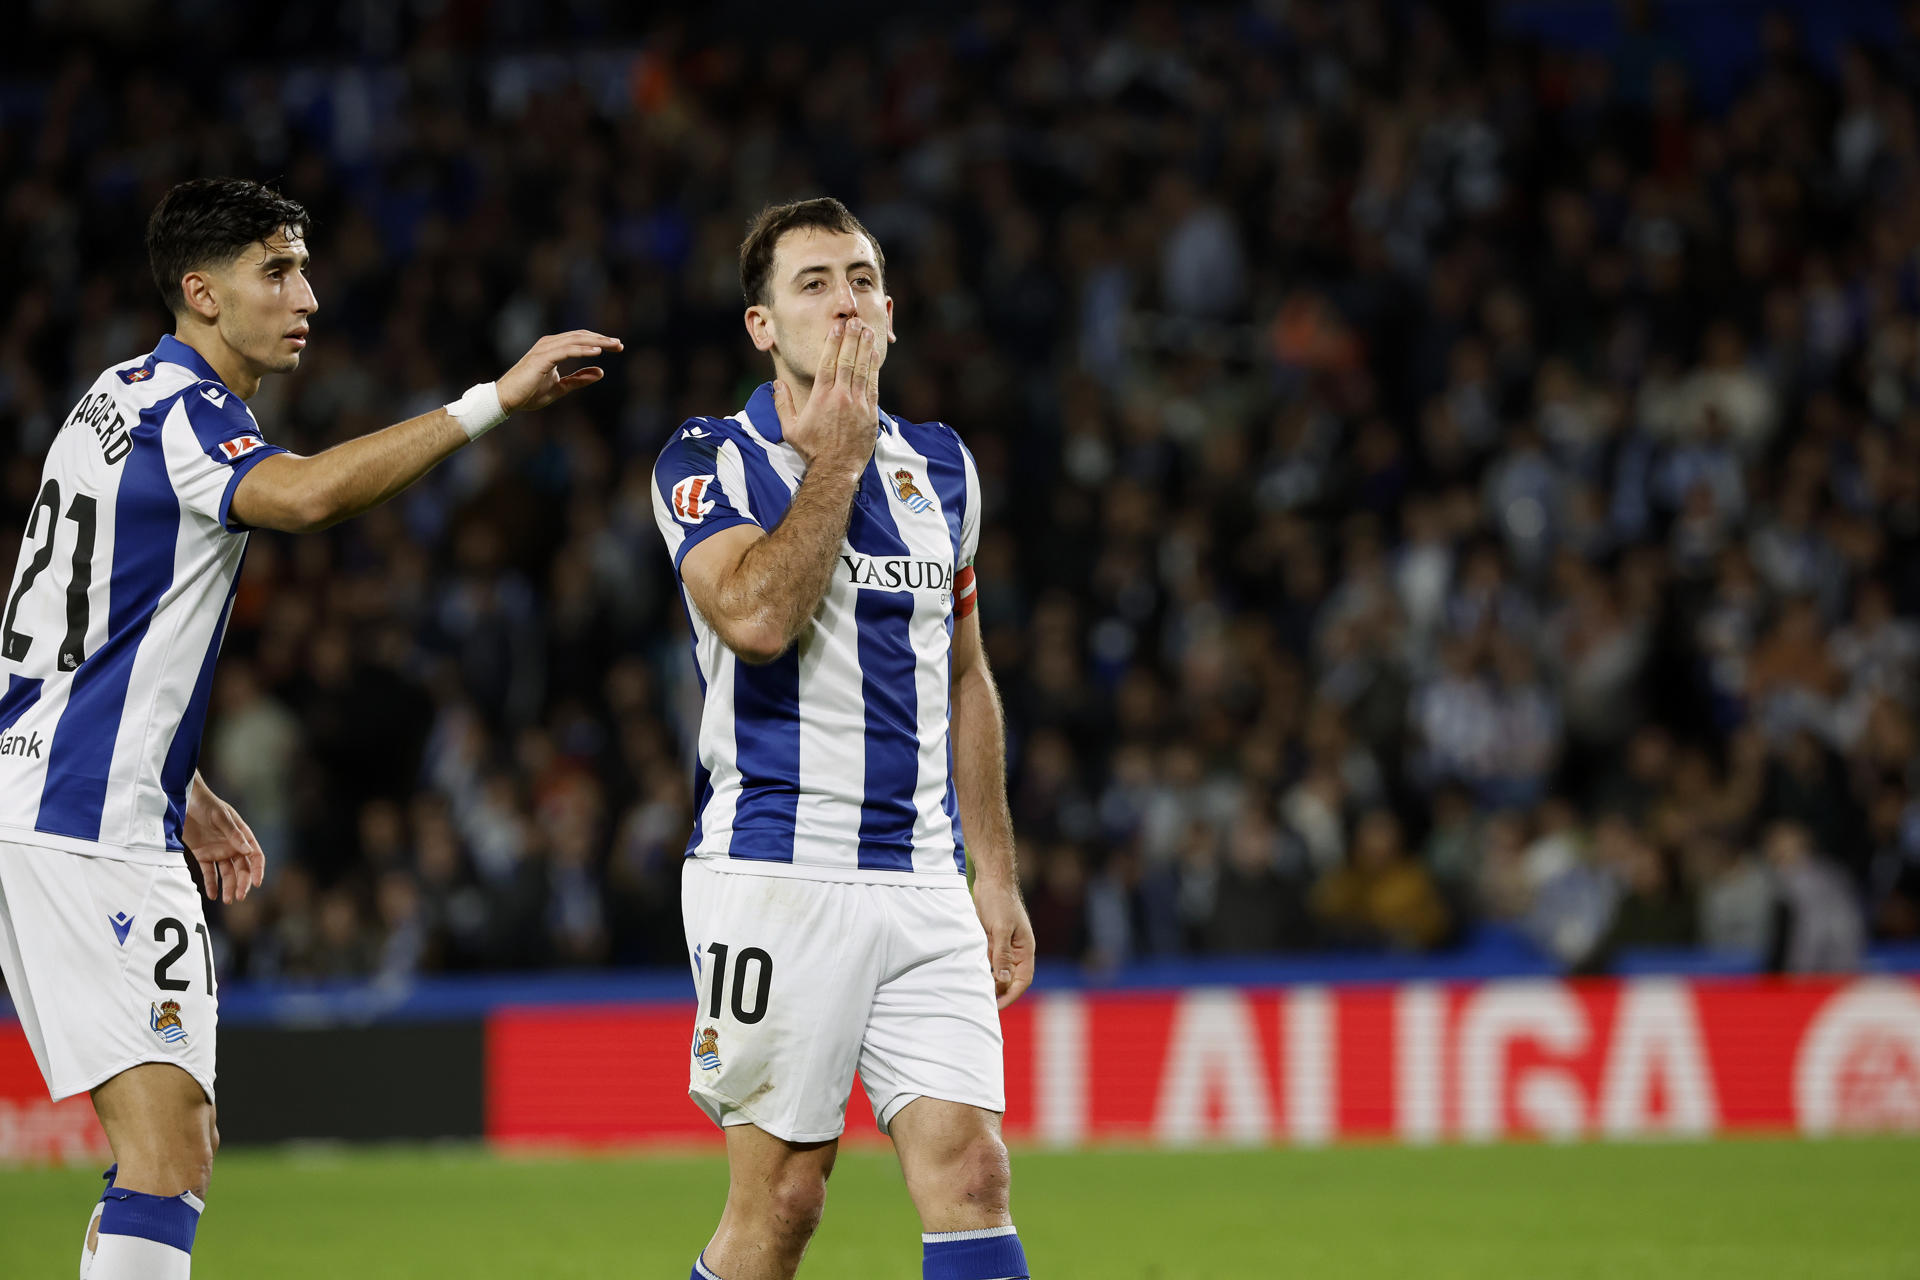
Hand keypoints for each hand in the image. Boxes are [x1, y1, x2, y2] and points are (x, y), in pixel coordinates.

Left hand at [183, 776, 265, 904]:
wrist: (183, 800)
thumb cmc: (206, 804)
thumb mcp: (220, 817)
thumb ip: (233, 834)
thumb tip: (248, 852)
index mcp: (242, 835)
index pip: (255, 856)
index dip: (258, 870)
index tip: (257, 883)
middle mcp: (232, 845)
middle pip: (242, 868)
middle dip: (242, 883)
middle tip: (239, 897)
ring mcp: (218, 850)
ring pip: (227, 873)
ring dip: (228, 886)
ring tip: (226, 900)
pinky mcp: (203, 854)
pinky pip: (209, 872)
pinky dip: (210, 884)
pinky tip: (212, 895)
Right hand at [497, 330, 624, 414]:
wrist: (506, 400)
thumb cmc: (529, 393)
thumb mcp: (560, 387)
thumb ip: (579, 379)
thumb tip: (601, 372)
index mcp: (553, 349)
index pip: (580, 340)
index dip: (599, 341)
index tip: (617, 347)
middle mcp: (549, 344)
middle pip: (580, 336)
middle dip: (602, 339)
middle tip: (620, 345)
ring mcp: (544, 349)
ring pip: (575, 340)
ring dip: (596, 342)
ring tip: (613, 345)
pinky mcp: (542, 358)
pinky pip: (566, 350)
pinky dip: (582, 350)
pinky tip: (597, 352)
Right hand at [772, 318, 879, 476]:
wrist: (834, 471)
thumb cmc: (811, 451)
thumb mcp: (789, 429)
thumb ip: (782, 404)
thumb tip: (777, 384)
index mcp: (820, 398)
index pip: (827, 363)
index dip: (833, 343)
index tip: (836, 328)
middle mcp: (840, 398)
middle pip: (847, 361)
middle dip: (851, 339)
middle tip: (854, 321)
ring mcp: (858, 405)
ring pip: (862, 370)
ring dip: (864, 349)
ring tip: (867, 331)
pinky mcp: (870, 415)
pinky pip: (873, 386)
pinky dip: (874, 369)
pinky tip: (874, 355)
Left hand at [973, 877, 1034, 1009]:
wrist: (991, 880)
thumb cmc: (1000, 902)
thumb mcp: (1001, 929)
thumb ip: (1002, 955)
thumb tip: (1003, 980)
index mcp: (1025, 949)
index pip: (1022, 980)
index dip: (1011, 994)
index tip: (996, 1006)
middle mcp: (1016, 950)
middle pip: (1010, 978)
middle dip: (999, 991)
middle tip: (982, 1002)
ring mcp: (1004, 945)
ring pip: (998, 970)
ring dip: (989, 981)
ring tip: (973, 992)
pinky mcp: (992, 940)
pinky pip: (988, 960)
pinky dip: (981, 968)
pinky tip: (970, 974)